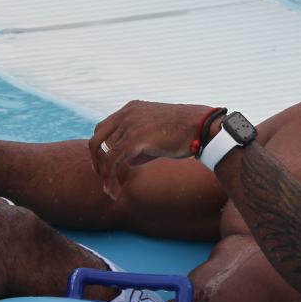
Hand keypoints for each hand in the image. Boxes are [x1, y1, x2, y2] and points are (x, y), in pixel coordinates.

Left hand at [89, 101, 215, 197]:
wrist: (203, 127)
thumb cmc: (185, 133)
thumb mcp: (157, 137)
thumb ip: (140, 148)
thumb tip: (128, 162)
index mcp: (131, 109)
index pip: (103, 129)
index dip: (101, 150)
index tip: (107, 168)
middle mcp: (126, 114)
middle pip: (97, 140)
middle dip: (97, 162)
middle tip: (104, 180)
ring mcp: (129, 124)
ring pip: (104, 153)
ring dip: (105, 175)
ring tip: (111, 191)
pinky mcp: (135, 138)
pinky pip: (112, 161)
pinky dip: (109, 178)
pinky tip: (114, 191)